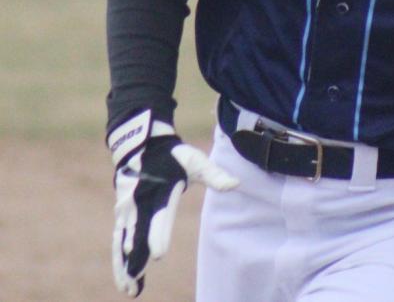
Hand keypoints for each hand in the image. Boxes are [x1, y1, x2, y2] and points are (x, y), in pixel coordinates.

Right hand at [108, 109, 238, 296]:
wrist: (141, 145)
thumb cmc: (173, 156)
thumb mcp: (195, 161)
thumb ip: (214, 175)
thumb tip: (236, 183)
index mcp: (159, 192)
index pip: (158, 217)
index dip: (157, 235)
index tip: (158, 254)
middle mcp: (138, 204)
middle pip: (135, 236)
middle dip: (135, 259)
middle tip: (135, 281)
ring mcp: (126, 211)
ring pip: (122, 243)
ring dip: (124, 267)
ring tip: (129, 289)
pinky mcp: (121, 216)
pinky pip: (117, 242)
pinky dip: (119, 261)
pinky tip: (124, 280)